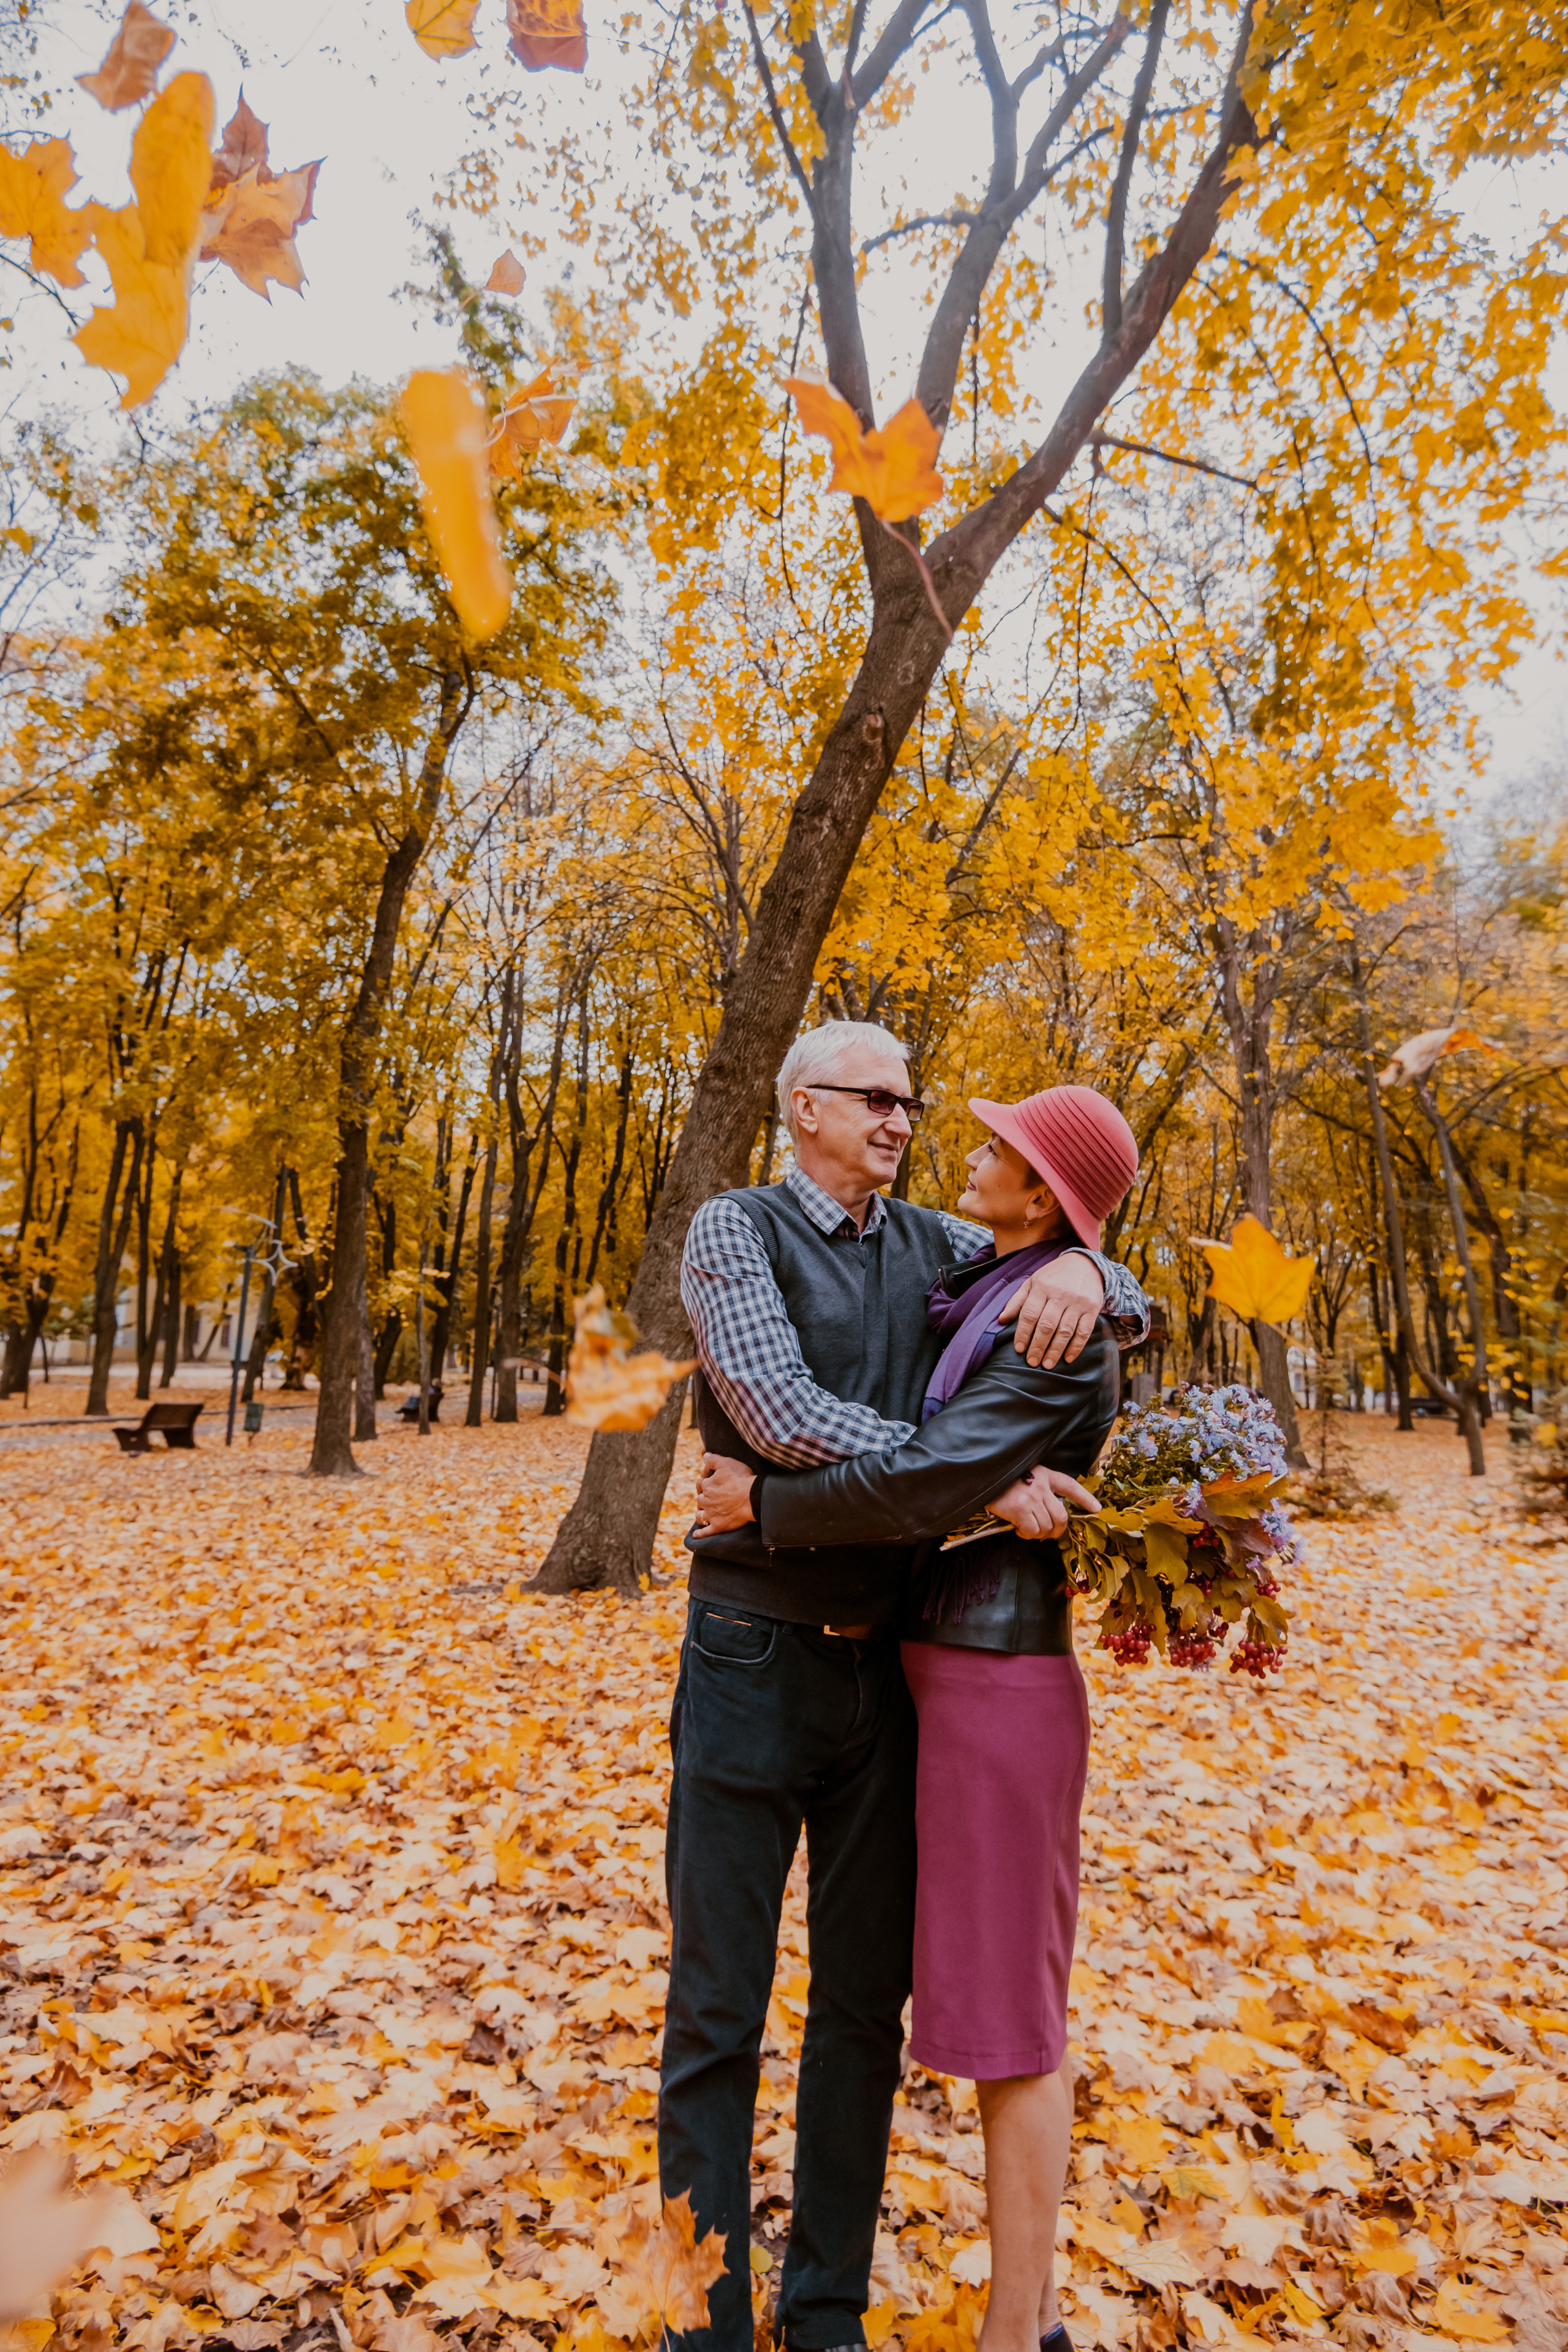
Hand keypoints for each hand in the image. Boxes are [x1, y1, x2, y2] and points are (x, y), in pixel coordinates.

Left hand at [695, 1452, 755, 1533]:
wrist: (752, 1497)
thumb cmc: (741, 1479)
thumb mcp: (727, 1463)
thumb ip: (713, 1459)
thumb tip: (704, 1455)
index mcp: (707, 1486)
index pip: (701, 1483)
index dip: (705, 1480)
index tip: (711, 1481)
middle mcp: (706, 1501)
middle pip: (700, 1499)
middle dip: (703, 1498)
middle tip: (711, 1498)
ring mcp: (712, 1515)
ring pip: (699, 1515)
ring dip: (700, 1514)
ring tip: (704, 1514)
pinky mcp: (718, 1526)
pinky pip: (706, 1532)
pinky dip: (700, 1534)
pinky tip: (696, 1535)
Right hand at [986, 1467, 1099, 1539]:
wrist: (982, 1477)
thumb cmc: (1002, 1480)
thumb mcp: (1025, 1476)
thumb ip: (1040, 1491)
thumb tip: (1050, 1517)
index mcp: (1045, 1474)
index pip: (1070, 1486)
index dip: (1085, 1498)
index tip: (1096, 1509)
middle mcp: (1041, 1485)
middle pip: (1061, 1516)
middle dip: (1056, 1530)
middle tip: (1047, 1533)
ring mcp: (1031, 1497)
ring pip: (1047, 1527)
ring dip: (1038, 1534)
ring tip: (1026, 1529)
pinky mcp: (1020, 1509)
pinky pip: (1032, 1531)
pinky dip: (1026, 1535)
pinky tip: (1017, 1528)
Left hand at [998, 1250, 1105, 1367]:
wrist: (1085, 1264)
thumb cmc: (1054, 1276)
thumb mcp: (1033, 1282)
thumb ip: (1017, 1301)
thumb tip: (1002, 1320)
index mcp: (1042, 1288)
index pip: (1029, 1314)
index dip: (1023, 1333)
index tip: (1019, 1349)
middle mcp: (1060, 1295)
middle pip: (1047, 1325)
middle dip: (1038, 1346)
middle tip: (1032, 1361)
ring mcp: (1077, 1302)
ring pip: (1065, 1330)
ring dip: (1055, 1350)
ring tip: (1047, 1364)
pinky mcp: (1092, 1309)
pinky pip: (1084, 1331)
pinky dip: (1076, 1347)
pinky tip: (1068, 1358)